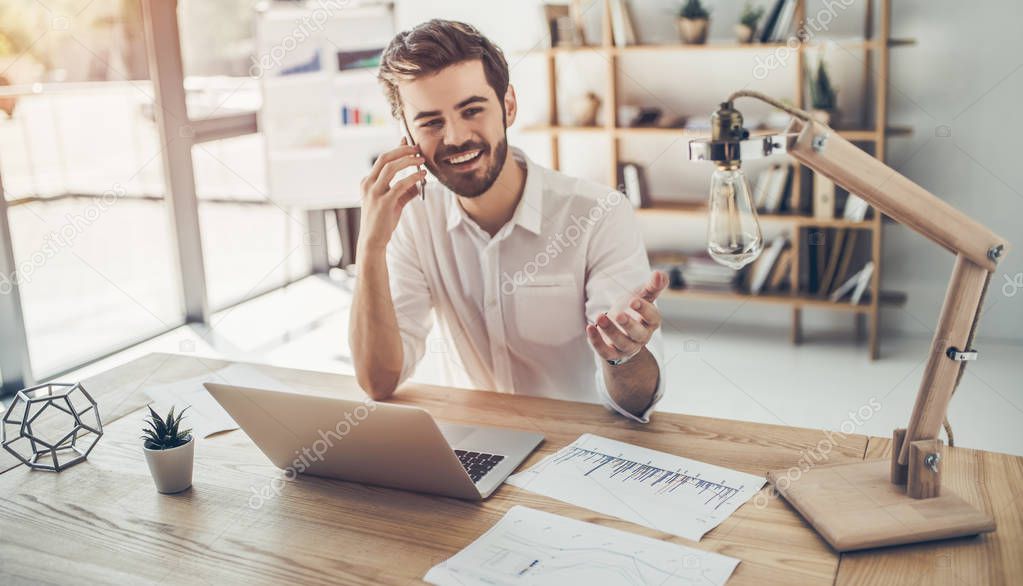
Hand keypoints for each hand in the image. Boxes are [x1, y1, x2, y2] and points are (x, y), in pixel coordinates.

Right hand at [357, 137, 426, 252]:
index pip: (383, 159)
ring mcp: (374, 193)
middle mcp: (368, 184)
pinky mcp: (383, 203)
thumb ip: (405, 191)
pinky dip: (413, 177)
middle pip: (385, 158)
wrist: (373, 240)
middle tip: (417, 149)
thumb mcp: (393, 203)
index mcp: (367, 182)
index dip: (396, 149)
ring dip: (408, 161)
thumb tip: (419, 182)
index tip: (408, 142)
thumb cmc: (382, 221)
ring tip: (422, 160)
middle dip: (402, 150)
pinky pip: (400, 185)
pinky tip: (422, 175)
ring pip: (391, 168)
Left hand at [586, 271, 668, 364]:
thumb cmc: (631, 309)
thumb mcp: (641, 295)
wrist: (617, 327)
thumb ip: (652, 285)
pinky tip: (590, 327)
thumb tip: (660, 274)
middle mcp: (641, 337)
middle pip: (639, 334)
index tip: (633, 301)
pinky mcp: (612, 353)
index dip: (644, 310)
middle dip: (629, 325)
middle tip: (619, 315)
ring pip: (622, 343)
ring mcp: (627, 347)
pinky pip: (605, 352)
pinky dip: (597, 342)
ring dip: (611, 331)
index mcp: (651, 322)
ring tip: (601, 317)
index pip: (653, 318)